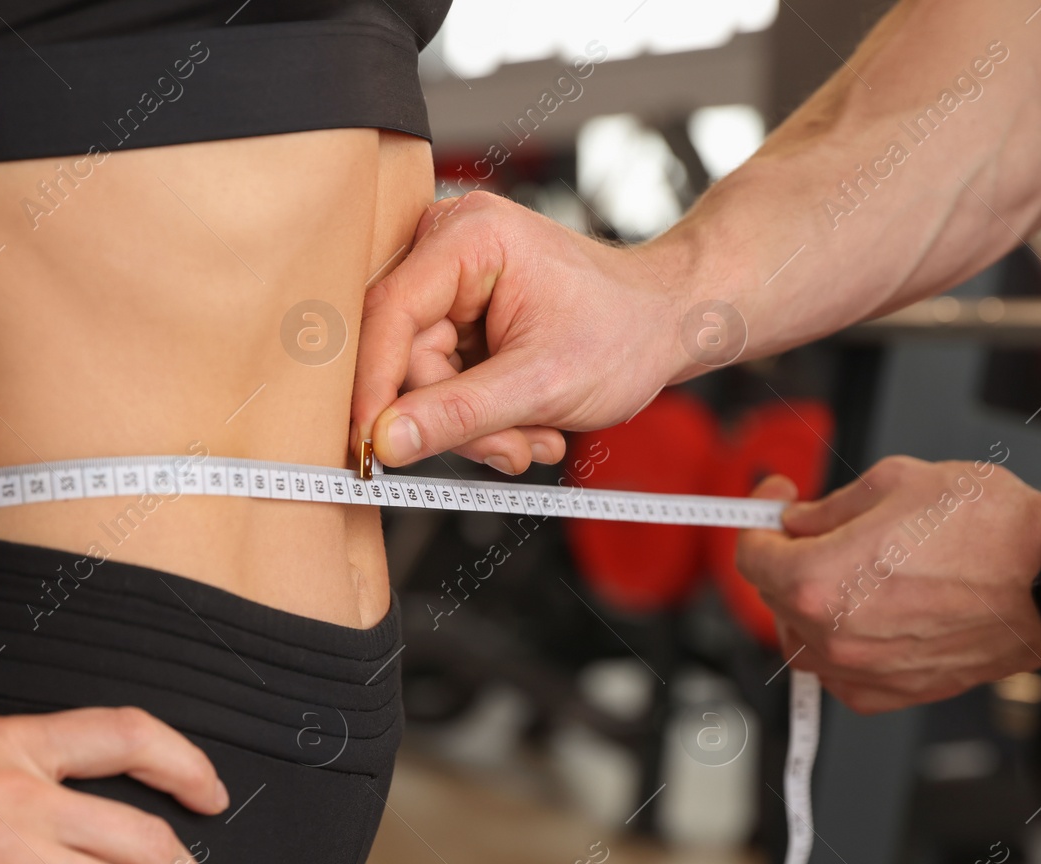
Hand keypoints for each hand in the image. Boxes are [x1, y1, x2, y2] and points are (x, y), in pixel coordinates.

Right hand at [352, 191, 697, 472]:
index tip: (370, 446)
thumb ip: (459, 414)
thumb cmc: (627, 331)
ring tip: (533, 432)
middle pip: (407, 355)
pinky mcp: (463, 315)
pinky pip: (444, 382)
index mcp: (470, 237)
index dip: (374, 385)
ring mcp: (455, 283)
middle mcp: (452, 248)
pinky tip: (527, 419)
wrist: (670, 323)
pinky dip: (484, 416)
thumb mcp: (542, 385)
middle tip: (510, 449)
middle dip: (457, 418)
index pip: (390, 313)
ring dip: (478, 426)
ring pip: (425, 380)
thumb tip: (387, 439)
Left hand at [735, 455, 1040, 711]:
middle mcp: (834, 634)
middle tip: (814, 528)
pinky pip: (841, 674)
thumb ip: (829, 506)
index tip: (774, 505)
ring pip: (802, 638)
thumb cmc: (989, 529)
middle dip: (786, 556)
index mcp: (819, 580)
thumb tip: (799, 519)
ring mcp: (864, 669)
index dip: (757, 522)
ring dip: (808, 603)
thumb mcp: (894, 481)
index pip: (751, 556)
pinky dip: (840, 646)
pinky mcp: (896, 691)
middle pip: (774, 595)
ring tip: (846, 570)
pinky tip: (865, 614)